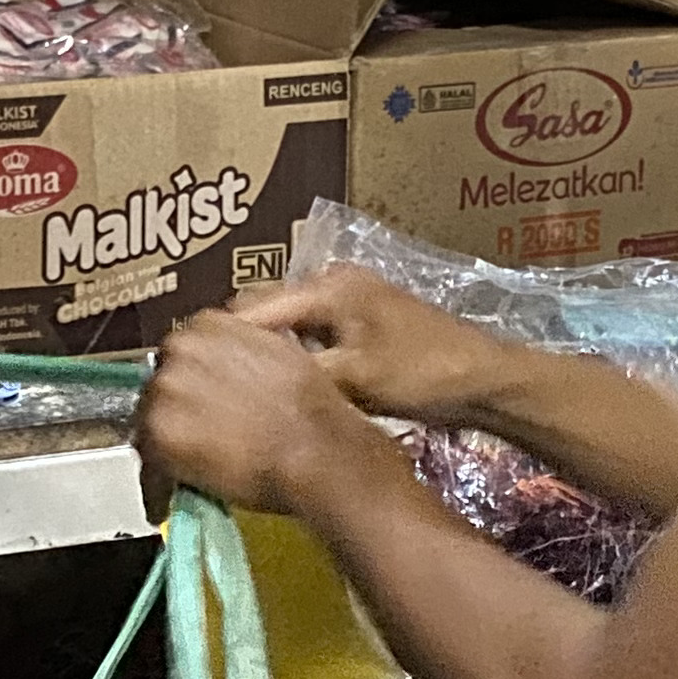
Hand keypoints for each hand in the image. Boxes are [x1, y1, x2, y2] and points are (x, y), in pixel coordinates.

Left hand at [135, 311, 394, 520]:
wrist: (316, 447)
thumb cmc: (312, 410)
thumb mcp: (280, 355)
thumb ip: (243, 356)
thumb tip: (230, 378)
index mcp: (208, 325)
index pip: (182, 357)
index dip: (191, 387)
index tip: (196, 405)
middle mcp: (180, 348)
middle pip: (162, 387)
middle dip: (176, 415)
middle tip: (196, 443)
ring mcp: (166, 390)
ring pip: (151, 424)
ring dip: (164, 450)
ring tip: (184, 476)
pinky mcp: (160, 433)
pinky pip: (149, 466)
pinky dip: (158, 486)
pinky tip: (171, 499)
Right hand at [229, 265, 510, 426]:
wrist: (486, 381)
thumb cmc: (423, 373)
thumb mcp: (355, 379)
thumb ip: (298, 375)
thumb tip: (241, 387)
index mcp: (328, 287)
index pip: (254, 307)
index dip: (221, 339)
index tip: (191, 370)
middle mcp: (333, 286)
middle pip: (266, 312)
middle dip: (238, 346)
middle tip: (209, 387)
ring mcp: (349, 305)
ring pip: (286, 328)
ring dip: (265, 357)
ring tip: (234, 393)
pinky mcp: (361, 329)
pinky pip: (309, 341)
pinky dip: (291, 361)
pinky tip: (277, 392)